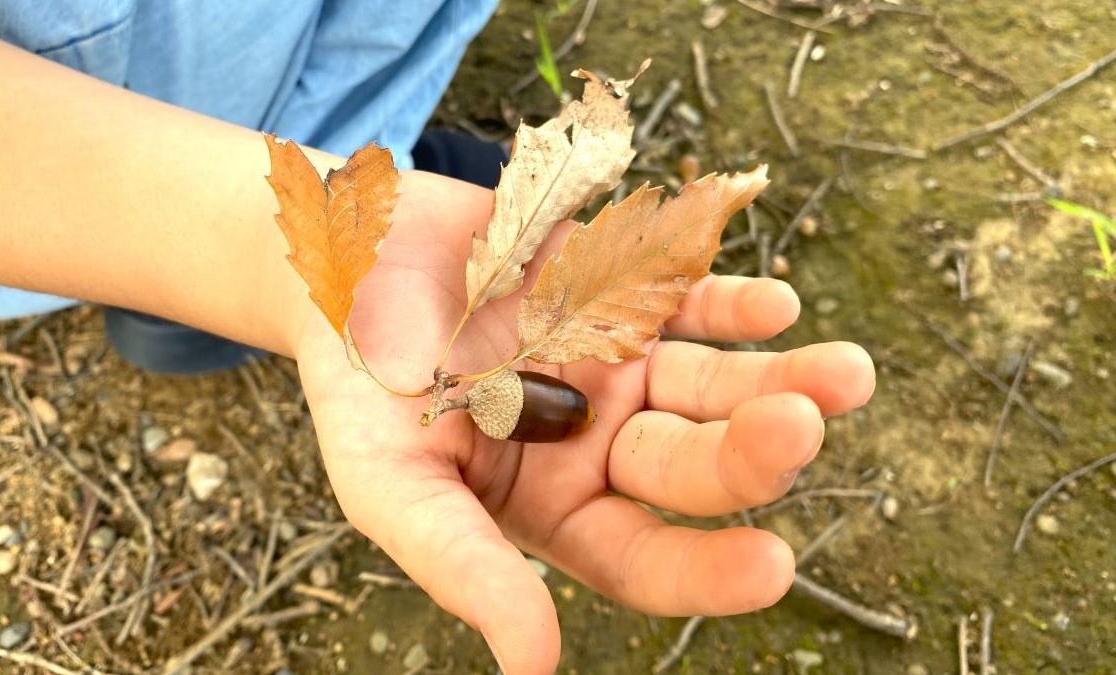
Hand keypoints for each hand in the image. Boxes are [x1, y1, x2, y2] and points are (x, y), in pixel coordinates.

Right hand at [292, 172, 875, 674]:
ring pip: (718, 384)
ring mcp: (624, 363)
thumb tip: (534, 668)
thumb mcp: (391, 482)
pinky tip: (777, 308)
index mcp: (556, 506)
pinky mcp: (629, 289)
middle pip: (693, 464)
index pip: (645, 557)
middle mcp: (605, 442)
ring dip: (784, 380)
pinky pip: (697, 298)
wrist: (351, 264)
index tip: (773, 570)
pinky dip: (737, 302)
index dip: (707, 571)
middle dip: (750, 456)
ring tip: (846, 376)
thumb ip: (462, 564)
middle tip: (799, 429)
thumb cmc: (360, 385)